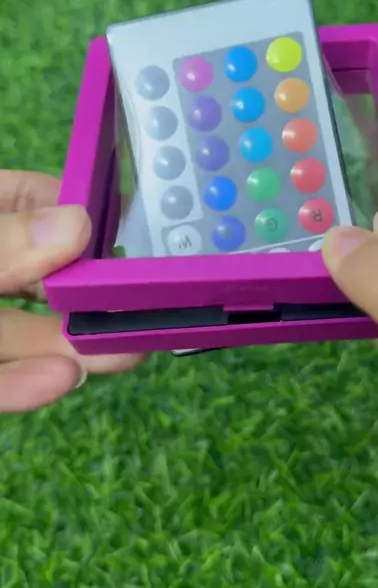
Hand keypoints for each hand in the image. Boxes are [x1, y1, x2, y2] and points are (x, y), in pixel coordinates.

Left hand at [0, 170, 146, 411]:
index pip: (24, 200)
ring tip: (126, 353)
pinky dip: (20, 387)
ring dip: (72, 346)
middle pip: (36, 276)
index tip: (131, 225)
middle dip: (90, 292)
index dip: (77, 210)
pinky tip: (60, 380)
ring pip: (20, 335)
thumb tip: (73, 226)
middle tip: (148, 304)